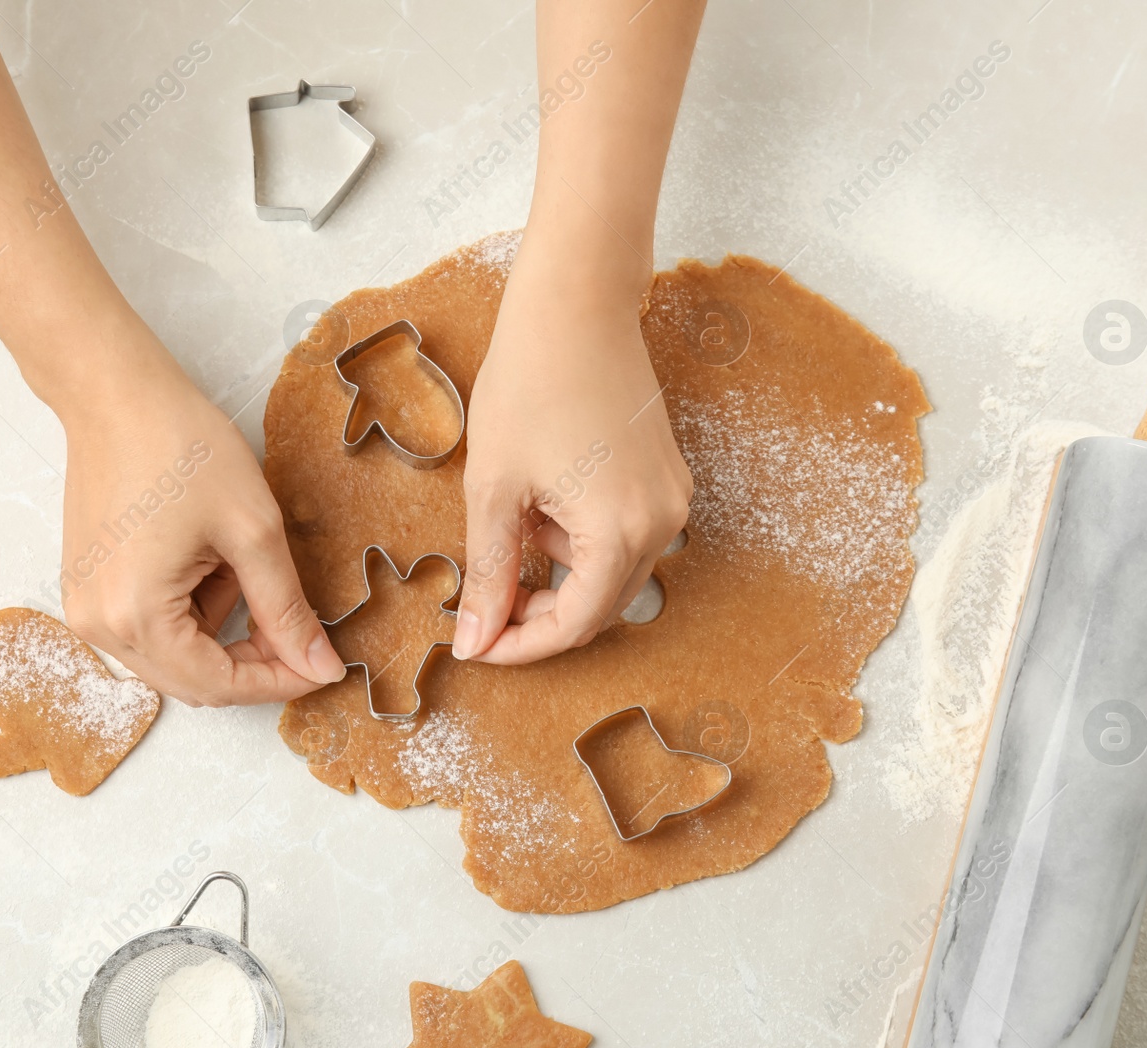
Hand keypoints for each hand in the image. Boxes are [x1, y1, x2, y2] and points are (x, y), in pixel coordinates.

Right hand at [58, 338, 346, 706]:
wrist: (115, 393)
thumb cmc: (179, 444)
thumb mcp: (253, 530)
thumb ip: (286, 609)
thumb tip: (319, 666)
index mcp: (136, 615)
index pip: (219, 686)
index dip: (279, 681)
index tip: (323, 666)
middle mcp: (99, 626)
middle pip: (194, 682)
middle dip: (253, 661)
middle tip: (300, 625)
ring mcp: (85, 609)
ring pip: (175, 656)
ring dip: (221, 627)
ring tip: (236, 559)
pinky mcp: (87, 589)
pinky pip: (150, 628)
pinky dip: (191, 609)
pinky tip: (207, 558)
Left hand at [453, 245, 691, 664]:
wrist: (576, 304)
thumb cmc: (531, 382)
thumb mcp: (494, 487)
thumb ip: (489, 572)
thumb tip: (475, 639)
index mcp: (620, 532)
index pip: (573, 625)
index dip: (520, 645)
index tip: (477, 645)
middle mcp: (662, 523)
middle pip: (599, 607)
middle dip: (539, 614)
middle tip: (484, 602)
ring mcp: (671, 499)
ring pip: (611, 573)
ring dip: (558, 571)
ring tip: (512, 518)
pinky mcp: (668, 476)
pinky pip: (624, 535)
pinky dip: (580, 538)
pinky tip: (542, 499)